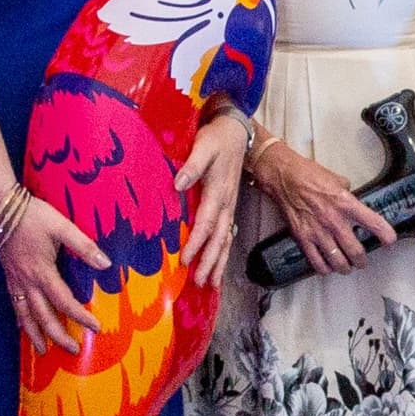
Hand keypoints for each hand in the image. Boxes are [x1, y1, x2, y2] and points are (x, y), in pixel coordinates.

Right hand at [0, 189, 108, 356]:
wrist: (0, 208)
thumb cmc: (33, 216)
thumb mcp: (62, 226)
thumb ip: (83, 246)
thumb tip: (105, 264)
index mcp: (43, 271)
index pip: (64, 301)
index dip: (80, 316)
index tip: (95, 327)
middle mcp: (28, 281)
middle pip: (43, 316)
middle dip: (58, 335)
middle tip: (72, 350)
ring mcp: (16, 281)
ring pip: (25, 315)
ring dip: (35, 334)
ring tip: (43, 350)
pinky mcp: (9, 276)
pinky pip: (14, 304)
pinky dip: (20, 319)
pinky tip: (23, 326)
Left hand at [181, 113, 253, 284]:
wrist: (236, 132)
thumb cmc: (216, 139)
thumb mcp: (204, 146)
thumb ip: (192, 165)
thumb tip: (178, 184)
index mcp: (218, 192)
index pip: (206, 223)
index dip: (196, 243)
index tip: (184, 260)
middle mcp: (226, 204)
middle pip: (219, 239)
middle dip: (210, 262)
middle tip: (199, 282)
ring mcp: (229, 207)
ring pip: (225, 240)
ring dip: (218, 262)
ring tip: (210, 283)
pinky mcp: (228, 207)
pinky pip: (226, 235)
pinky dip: (222, 253)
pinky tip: (217, 266)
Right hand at [249, 136, 395, 276]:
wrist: (283, 177)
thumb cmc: (309, 174)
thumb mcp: (338, 180)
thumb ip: (348, 195)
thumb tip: (354, 203)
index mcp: (346, 203)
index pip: (372, 222)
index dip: (385, 234)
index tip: (390, 241)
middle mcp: (334, 220)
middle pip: (355, 250)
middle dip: (362, 260)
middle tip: (362, 261)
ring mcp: (318, 231)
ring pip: (337, 260)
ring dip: (345, 267)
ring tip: (347, 268)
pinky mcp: (303, 237)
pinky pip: (316, 261)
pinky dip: (324, 268)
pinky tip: (327, 268)